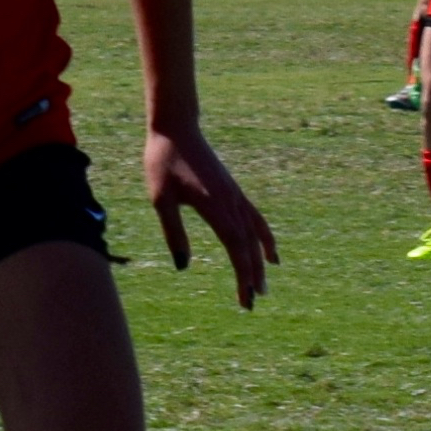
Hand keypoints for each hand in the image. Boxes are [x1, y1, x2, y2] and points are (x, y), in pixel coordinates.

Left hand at [144, 122, 276, 307]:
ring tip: (264, 284)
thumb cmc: (163, 161)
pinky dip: (264, 238)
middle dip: (252, 275)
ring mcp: (236, 195)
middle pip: (249, 245)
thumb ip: (174, 232)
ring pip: (256, 234)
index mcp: (214, 205)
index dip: (242, 273)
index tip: (244, 297)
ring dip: (261, 261)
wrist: (176, 128)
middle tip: (252, 302)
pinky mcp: (234, 191)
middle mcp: (231, 201)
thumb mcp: (160, 199)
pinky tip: (269, 253)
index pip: (235, 246)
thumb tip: (183, 266)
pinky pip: (256, 219)